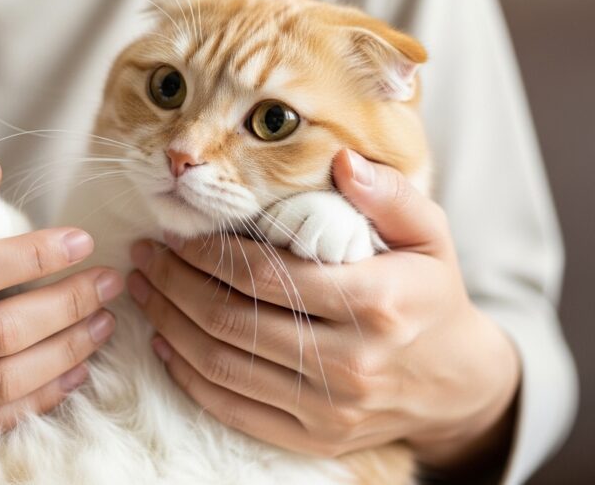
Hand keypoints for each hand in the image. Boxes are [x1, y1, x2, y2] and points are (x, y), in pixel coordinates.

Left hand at [128, 150, 519, 473]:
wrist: (458, 383)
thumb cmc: (431, 296)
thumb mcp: (429, 235)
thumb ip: (389, 194)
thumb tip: (342, 162)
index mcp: (376, 302)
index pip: (266, 276)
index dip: (210, 254)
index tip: (179, 233)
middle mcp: (351, 362)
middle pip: (233, 320)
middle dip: (174, 283)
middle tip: (146, 256)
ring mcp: (331, 409)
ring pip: (222, 365)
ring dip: (169, 325)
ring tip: (144, 291)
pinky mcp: (315, 440)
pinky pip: (232, 409)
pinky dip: (188, 376)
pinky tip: (164, 344)